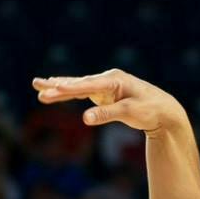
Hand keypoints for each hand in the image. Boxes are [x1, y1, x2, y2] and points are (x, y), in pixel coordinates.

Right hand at [33, 70, 186, 133]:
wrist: (164, 110)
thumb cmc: (150, 110)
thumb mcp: (130, 113)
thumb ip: (106, 115)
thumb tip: (85, 119)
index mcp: (114, 80)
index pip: (87, 85)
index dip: (68, 88)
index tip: (52, 89)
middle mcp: (107, 79)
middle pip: (77, 83)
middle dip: (56, 85)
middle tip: (36, 84)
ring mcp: (105, 86)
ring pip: (77, 86)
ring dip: (58, 87)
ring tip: (38, 86)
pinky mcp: (104, 94)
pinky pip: (82, 92)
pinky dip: (69, 92)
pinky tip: (56, 89)